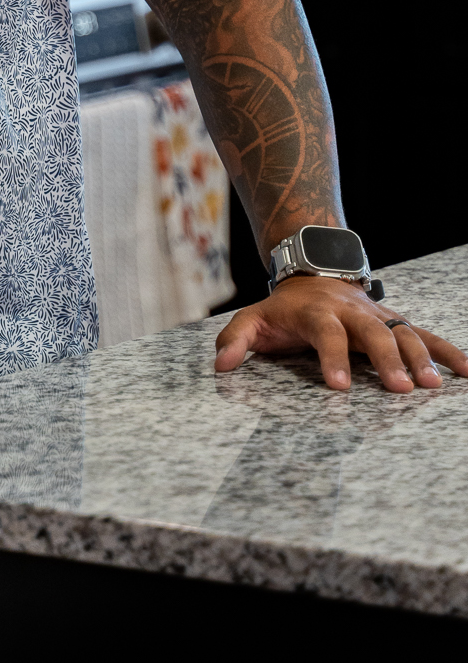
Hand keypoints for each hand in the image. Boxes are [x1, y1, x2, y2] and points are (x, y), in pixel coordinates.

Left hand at [215, 274, 467, 392]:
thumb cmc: (284, 308)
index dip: (333, 358)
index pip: (326, 335)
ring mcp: (377, 316)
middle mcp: (352, 312)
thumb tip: (220, 365)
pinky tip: (466, 372)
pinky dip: (447, 351)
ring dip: (420, 358)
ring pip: (403, 333)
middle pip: (373, 334)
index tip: (340, 387)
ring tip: (432, 386)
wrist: (314, 272)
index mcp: (317, 313)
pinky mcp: (395, 321)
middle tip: (399, 389)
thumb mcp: (253, 318)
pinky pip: (424, 335)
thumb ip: (234, 340)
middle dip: (387, 360)